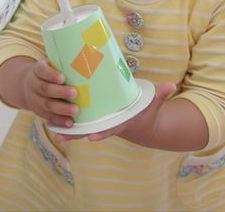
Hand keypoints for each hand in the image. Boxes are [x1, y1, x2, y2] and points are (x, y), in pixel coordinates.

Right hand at [22, 61, 78, 127]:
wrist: (27, 85)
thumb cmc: (48, 73)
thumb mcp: (50, 65)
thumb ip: (64, 64)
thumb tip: (88, 60)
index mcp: (37, 70)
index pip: (42, 71)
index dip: (51, 75)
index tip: (62, 78)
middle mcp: (33, 85)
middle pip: (45, 89)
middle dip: (60, 92)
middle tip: (74, 93)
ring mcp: (34, 99)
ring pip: (47, 105)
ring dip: (62, 109)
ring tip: (75, 110)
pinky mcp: (38, 111)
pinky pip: (49, 117)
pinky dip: (59, 120)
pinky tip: (69, 122)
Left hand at [56, 81, 176, 142]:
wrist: (142, 122)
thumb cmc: (146, 111)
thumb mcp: (153, 103)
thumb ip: (160, 94)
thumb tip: (171, 86)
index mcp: (121, 122)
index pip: (111, 129)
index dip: (102, 134)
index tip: (92, 137)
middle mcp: (109, 126)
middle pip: (91, 132)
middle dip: (76, 135)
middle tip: (60, 136)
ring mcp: (101, 124)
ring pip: (83, 129)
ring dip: (68, 131)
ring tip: (52, 131)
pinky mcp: (97, 120)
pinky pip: (81, 123)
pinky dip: (70, 124)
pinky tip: (54, 121)